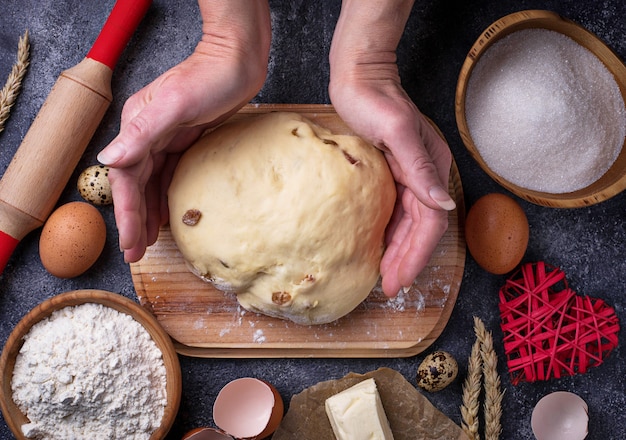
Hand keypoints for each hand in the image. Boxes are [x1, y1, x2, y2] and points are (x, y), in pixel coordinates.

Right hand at [97, 1, 270, 262]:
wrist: (238, 60)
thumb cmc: (210, 78)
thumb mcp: (175, 105)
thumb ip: (141, 133)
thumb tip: (108, 159)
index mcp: (137, 127)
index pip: (126, 180)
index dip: (127, 215)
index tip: (130, 246)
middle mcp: (145, 133)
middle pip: (135, 186)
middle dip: (135, 221)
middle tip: (137, 254)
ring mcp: (164, 136)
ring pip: (150, 182)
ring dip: (148, 211)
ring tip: (148, 241)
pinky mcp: (184, 137)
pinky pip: (168, 173)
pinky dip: (164, 195)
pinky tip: (167, 212)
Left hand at [330, 0, 455, 296]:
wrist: (360, 76)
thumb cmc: (375, 99)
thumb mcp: (397, 132)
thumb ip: (420, 169)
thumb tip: (444, 206)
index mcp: (432, 167)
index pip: (430, 223)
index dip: (415, 255)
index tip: (398, 280)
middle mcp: (426, 175)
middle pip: (421, 229)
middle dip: (406, 260)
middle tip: (389, 286)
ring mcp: (410, 175)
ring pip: (408, 224)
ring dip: (398, 250)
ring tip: (383, 275)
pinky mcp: (394, 174)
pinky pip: (395, 212)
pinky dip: (388, 233)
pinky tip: (377, 246)